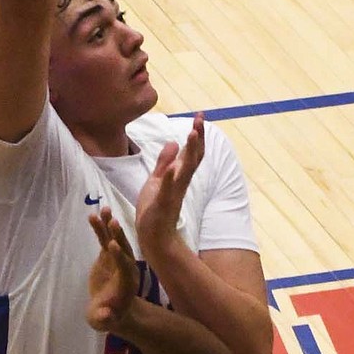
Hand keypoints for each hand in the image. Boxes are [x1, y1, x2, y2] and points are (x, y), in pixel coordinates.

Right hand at [87, 208, 139, 331]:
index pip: (125, 267)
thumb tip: (104, 316)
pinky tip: (93, 216)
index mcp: (127, 282)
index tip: (112, 247)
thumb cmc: (108, 318)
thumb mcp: (105, 321)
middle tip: (113, 222)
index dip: (119, 257)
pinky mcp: (108, 256)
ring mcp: (117, 259)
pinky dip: (100, 228)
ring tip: (103, 210)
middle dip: (119, 236)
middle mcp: (126, 267)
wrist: (114, 310)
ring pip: (114, 239)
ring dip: (110, 225)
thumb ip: (105, 319)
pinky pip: (105, 239)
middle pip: (124, 248)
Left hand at [136, 114, 205, 257]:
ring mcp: (173, 193)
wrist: (153, 237)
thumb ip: (164, 162)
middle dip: (197, 138)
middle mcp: (180, 182)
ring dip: (190, 152)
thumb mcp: (156, 180)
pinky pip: (167, 190)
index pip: (191, 152)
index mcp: (178, 176)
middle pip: (193, 157)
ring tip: (192, 134)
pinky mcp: (162, 204)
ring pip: (185, 170)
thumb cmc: (155, 210)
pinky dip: (170, 178)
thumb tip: (173, 142)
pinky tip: (172, 168)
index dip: (196, 134)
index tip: (200, 116)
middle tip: (200, 119)